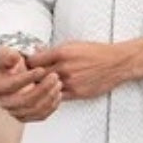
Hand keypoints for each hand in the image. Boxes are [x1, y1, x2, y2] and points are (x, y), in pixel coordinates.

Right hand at [0, 47, 61, 122]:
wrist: (17, 75)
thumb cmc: (12, 64)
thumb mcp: (7, 54)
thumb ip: (8, 54)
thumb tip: (14, 58)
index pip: (12, 85)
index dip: (28, 78)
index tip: (41, 69)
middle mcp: (4, 103)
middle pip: (26, 100)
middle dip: (43, 88)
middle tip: (55, 76)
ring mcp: (15, 112)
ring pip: (35, 109)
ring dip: (50, 97)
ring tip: (59, 83)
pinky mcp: (27, 117)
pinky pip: (41, 116)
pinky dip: (52, 106)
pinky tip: (58, 94)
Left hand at [28, 38, 142, 100]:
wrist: (116, 63)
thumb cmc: (96, 52)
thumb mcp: (73, 45)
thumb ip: (54, 51)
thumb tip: (38, 53)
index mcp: (62, 53)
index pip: (34, 60)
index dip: (28, 64)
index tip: (25, 66)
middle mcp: (65, 68)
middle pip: (37, 76)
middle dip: (31, 78)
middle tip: (25, 80)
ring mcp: (71, 82)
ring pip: (46, 88)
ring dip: (40, 89)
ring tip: (36, 88)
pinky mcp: (78, 93)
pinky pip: (58, 97)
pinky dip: (52, 96)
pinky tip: (50, 94)